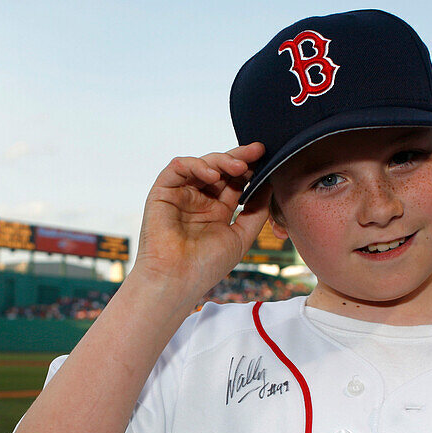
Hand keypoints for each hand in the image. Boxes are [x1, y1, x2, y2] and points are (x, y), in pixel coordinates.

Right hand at [132, 142, 269, 301]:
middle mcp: (198, 200)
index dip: (250, 170)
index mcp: (216, 210)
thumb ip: (256, 212)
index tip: (268, 160)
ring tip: (240, 167)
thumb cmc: (206, 266)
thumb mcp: (241, 237)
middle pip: (220, 169)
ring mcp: (180, 195)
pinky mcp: (162, 192)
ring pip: (202, 165)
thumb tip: (269, 185)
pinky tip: (214, 175)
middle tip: (258, 151)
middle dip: (240, 158)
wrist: (177, 281)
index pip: (234, 182)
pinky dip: (196, 165)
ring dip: (222, 161)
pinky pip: (178, 167)